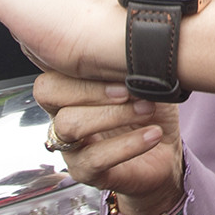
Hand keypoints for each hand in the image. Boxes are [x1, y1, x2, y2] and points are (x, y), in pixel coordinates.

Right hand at [35, 72, 183, 214]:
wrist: (165, 153)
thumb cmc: (150, 110)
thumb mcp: (143, 80)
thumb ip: (129, 64)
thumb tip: (133, 42)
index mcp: (70, 91)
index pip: (50, 73)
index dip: (77, 69)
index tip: (117, 66)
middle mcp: (62, 116)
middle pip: (50, 94)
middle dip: (91, 89)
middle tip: (129, 91)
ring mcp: (69, 147)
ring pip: (70, 125)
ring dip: (113, 114)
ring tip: (147, 110)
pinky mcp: (85, 172)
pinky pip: (95, 158)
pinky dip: (128, 144)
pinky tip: (152, 134)